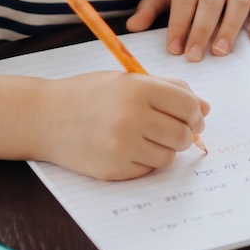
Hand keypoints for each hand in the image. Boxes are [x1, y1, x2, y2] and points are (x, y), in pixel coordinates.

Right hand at [39, 71, 209, 179]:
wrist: (44, 117)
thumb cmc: (89, 94)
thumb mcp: (127, 79)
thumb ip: (169, 88)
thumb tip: (204, 108)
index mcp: (138, 89)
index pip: (188, 106)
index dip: (195, 114)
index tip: (193, 118)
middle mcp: (131, 117)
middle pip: (182, 135)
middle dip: (183, 134)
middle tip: (171, 129)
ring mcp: (121, 146)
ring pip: (168, 156)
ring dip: (163, 148)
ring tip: (144, 136)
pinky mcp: (113, 169)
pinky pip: (147, 170)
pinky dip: (143, 161)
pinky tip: (126, 147)